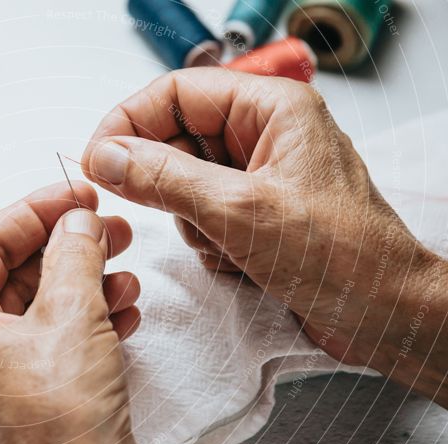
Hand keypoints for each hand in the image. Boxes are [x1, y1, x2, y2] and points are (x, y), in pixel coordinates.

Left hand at [0, 182, 151, 443]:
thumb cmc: (62, 426)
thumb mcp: (73, 317)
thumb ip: (73, 255)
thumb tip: (77, 221)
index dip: (33, 211)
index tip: (74, 193)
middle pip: (13, 271)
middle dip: (66, 246)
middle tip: (106, 226)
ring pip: (39, 302)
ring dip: (85, 281)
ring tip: (126, 269)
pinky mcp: (30, 387)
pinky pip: (53, 334)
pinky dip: (89, 317)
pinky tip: (125, 308)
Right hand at [82, 67, 447, 406]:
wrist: (382, 314)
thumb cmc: (339, 256)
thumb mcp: (239, 212)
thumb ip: (164, 179)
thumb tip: (108, 157)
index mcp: (270, 110)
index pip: (176, 93)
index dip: (128, 122)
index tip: (96, 159)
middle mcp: (262, 135)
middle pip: (176, 137)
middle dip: (163, 181)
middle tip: (149, 208)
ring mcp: (257, 176)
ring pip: (182, 181)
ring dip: (189, 219)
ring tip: (225, 243)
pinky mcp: (254, 213)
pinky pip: (200, 213)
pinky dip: (206, 240)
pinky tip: (238, 260)